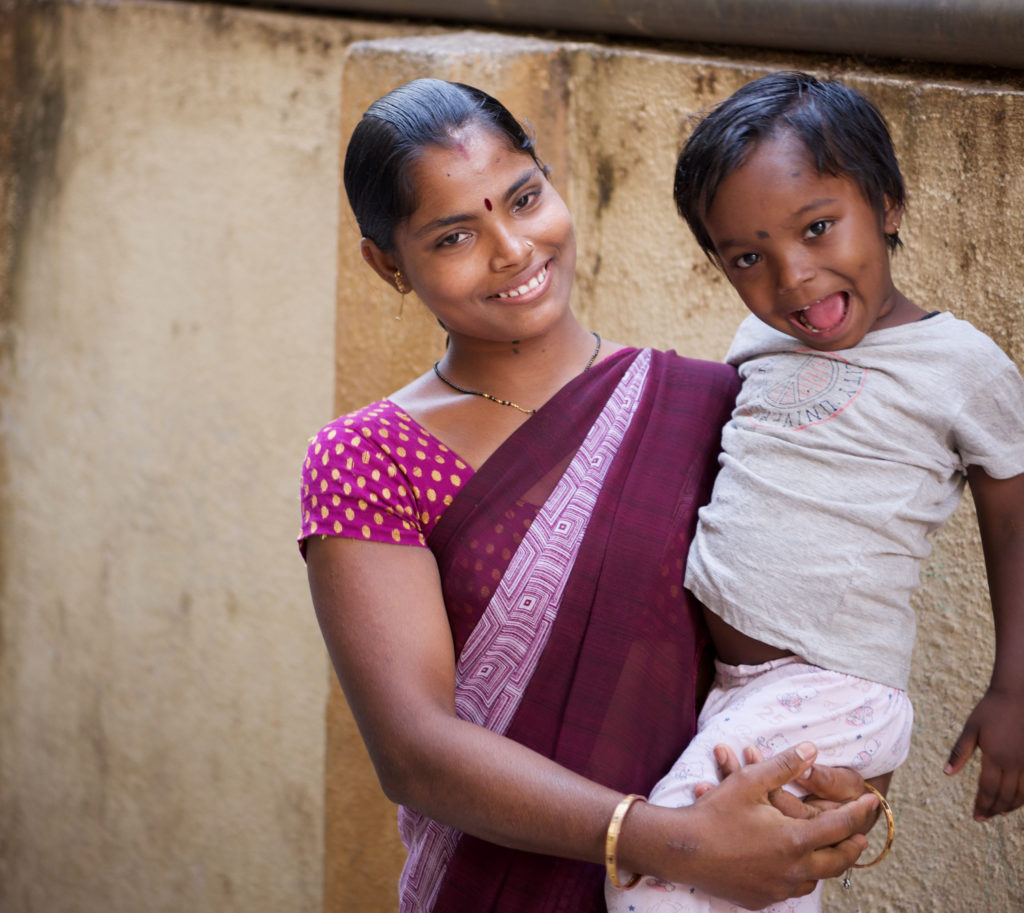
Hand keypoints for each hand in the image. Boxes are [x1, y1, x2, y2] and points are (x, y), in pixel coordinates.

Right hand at [668, 742, 875, 908]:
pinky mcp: (761, 900)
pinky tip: (793, 867)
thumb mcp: (750, 781)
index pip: (840, 827)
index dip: (858, 812)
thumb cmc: (715, 812)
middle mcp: (793, 870)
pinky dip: (799, 877)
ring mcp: (777, 888)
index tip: (871, 801)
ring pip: (815, 880)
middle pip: (837, 862)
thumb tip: (812, 749)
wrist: (682, 850)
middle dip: (852, 846)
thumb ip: (784, 765)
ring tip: (829, 852)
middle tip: (860, 835)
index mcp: (794, 839)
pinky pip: (791, 890)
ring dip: (826, 865)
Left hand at [946, 687, 1023, 819]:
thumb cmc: (991, 710)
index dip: (981, 805)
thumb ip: (959, 752)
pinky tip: (1016, 801)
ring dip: (1009, 807)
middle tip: (984, 817)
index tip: (975, 816)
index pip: (987, 790)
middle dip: (993, 809)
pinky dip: (1023, 797)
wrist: (1018, 696)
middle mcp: (1014, 764)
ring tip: (998, 812)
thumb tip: (947, 773)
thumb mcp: (971, 728)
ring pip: (1021, 795)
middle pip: (1004, 796)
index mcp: (995, 757)